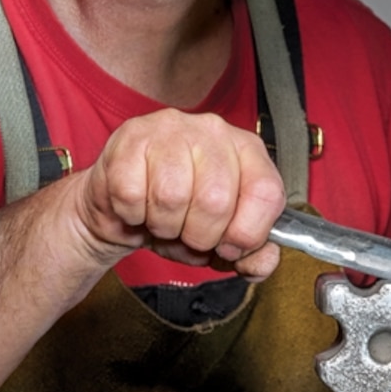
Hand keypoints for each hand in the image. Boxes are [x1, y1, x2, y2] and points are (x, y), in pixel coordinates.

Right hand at [72, 110, 284, 278]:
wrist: (123, 206)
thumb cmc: (178, 216)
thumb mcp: (221, 240)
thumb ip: (252, 254)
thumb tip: (263, 262)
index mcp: (248, 151)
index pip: (266, 192)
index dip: (247, 234)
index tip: (228, 247)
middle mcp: (214, 132)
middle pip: (217, 200)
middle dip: (198, 235)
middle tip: (186, 232)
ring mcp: (171, 129)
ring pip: (172, 196)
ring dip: (163, 226)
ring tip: (161, 219)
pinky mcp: (132, 137)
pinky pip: (132, 194)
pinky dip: (132, 214)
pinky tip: (138, 207)